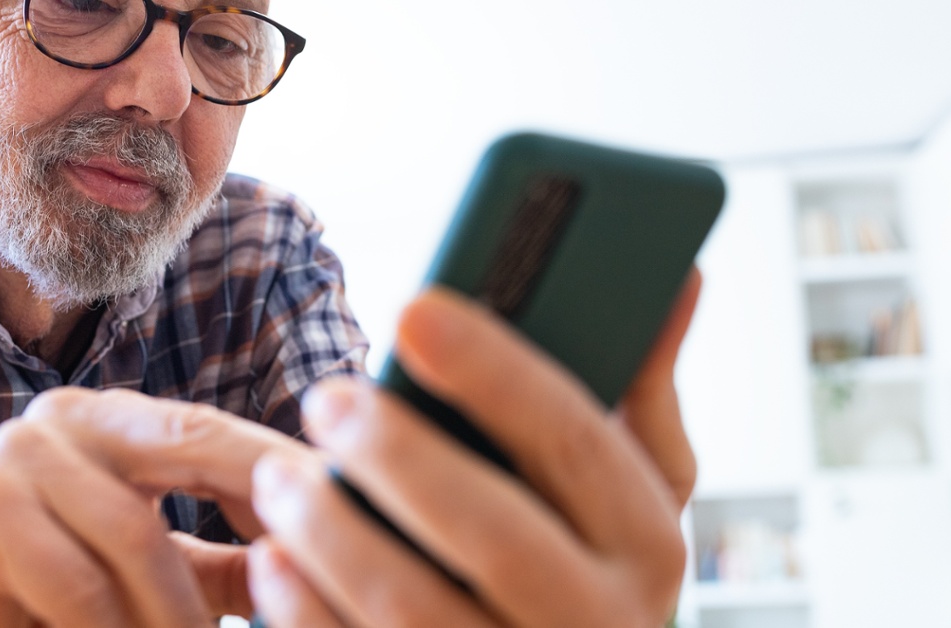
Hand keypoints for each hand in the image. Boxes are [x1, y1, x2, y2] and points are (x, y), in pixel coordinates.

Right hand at [0, 388, 307, 626]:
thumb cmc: (53, 603)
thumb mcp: (157, 577)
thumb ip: (231, 562)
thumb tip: (326, 558)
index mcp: (120, 423)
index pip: (221, 432)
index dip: (289, 470)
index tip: (360, 508)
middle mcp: (72, 417)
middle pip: (194, 446)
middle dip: (264, 508)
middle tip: (313, 574)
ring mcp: (19, 456)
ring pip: (139, 533)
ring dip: (180, 613)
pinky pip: (79, 583)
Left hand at [247, 270, 702, 626]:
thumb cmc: (586, 571)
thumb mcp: (633, 498)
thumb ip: (636, 392)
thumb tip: (677, 272)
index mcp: (646, 546)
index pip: (577, 443)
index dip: (495, 372)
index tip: (413, 308)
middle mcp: (600, 622)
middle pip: (495, 533)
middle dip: (400, 458)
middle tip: (328, 397)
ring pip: (416, 611)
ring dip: (336, 537)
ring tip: (278, 478)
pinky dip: (308, 616)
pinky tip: (273, 562)